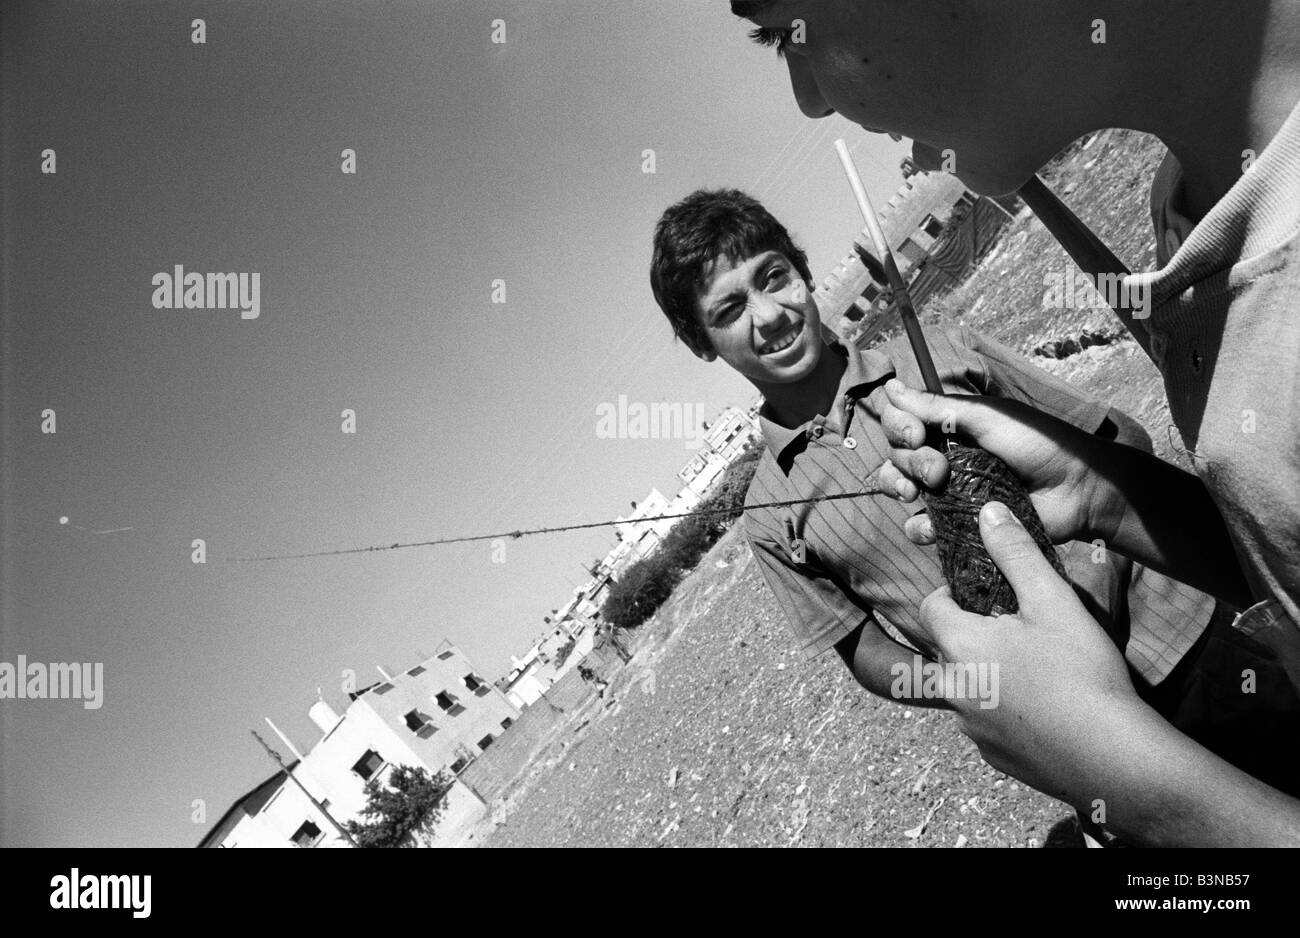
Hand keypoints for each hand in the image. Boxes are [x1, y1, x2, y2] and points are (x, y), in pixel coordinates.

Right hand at [865, 378, 1120, 546]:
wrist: (1077, 489)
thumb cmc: (1039, 443)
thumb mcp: (986, 417)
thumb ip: (936, 407)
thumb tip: (890, 387)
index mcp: (948, 427)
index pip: (900, 423)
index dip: (898, 428)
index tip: (917, 434)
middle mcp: (943, 456)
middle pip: (897, 457)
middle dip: (909, 461)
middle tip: (940, 470)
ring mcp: (948, 492)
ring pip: (900, 489)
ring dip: (900, 488)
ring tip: (923, 493)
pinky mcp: (958, 524)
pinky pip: (921, 527)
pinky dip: (917, 527)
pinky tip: (929, 528)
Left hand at [919, 500, 1144, 802]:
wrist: (1114, 756)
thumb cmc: (1082, 671)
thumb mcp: (1052, 600)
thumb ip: (1016, 552)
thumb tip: (988, 511)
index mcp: (959, 645)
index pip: (929, 607)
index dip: (950, 594)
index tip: (981, 593)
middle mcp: (952, 689)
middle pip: (947, 648)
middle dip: (971, 635)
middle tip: (1014, 629)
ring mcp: (970, 728)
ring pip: (965, 689)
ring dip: (986, 675)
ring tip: (1033, 669)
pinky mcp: (993, 756)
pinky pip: (986, 724)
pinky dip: (1004, 712)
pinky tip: (1043, 708)